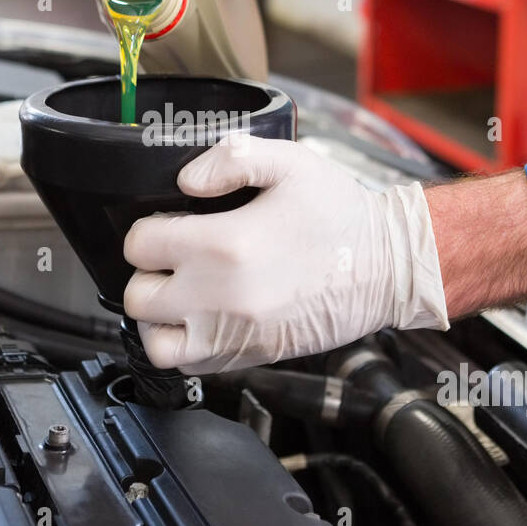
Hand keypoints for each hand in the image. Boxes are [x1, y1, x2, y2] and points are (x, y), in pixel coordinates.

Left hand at [123, 136, 449, 373]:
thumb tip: (186, 181)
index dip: (149, 230)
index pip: (140, 245)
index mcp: (223, 244)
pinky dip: (184, 346)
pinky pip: (190, 366)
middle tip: (171, 260)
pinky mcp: (250, 356)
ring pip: (156, 342)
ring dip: (158, 318)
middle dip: (147, 274)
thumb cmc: (342, 216)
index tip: (169, 225)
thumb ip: (230, 159)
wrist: (388, 267)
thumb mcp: (290, 163)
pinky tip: (201, 319)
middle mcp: (220, 296)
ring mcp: (233, 334)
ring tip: (177, 296)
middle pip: (138, 297)